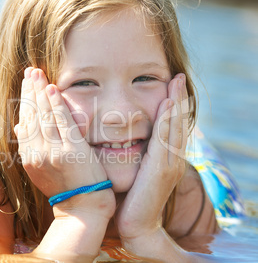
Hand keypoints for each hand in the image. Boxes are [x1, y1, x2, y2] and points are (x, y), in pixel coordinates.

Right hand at [15, 68, 114, 216]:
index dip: (24, 101)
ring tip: (38, 74)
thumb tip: (19, 125)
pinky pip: (62, 123)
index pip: (23, 122)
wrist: (82, 207)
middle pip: (31, 116)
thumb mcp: (40, 169)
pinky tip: (53, 90)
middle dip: (30, 91)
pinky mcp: (72, 152)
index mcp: (28, 157)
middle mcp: (37, 153)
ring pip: (44, 116)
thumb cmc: (64, 187)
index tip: (26, 83)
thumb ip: (30, 147)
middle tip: (30, 71)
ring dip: (41, 93)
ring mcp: (54, 152)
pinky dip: (57, 105)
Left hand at [116, 74, 188, 246]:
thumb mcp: (137, 173)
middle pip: (178, 123)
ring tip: (176, 83)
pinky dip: (168, 122)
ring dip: (176, 104)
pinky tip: (167, 106)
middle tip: (178, 77)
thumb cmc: (132, 199)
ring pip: (175, 128)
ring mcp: (169, 164)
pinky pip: (166, 140)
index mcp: (165, 159)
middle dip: (178, 99)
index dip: (173, 106)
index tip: (171, 85)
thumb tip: (123, 139)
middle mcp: (172, 159)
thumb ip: (137, 156)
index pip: (171, 127)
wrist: (137, 225)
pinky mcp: (161, 170)